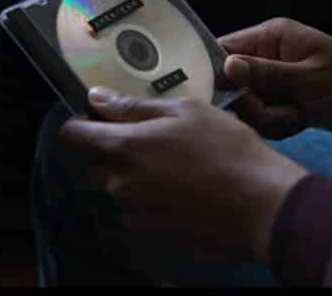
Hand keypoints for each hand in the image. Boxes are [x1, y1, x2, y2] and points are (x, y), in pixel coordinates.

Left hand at [58, 87, 308, 264]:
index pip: (71, 136)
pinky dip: (152, 197)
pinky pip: (138, 208)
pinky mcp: (152, 233)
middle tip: (154, 137)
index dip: (81, 122)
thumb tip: (96, 98)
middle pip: (94, 162)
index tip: (99, 117)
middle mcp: (119, 184)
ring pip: (118, 186)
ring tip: (178, 164)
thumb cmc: (226, 149)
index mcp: (122, 148)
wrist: (260, 205)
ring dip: (136, 174)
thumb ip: (134, 106)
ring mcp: (134, 212)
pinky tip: (185, 188)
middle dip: (113, 148)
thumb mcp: (185, 111)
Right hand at [219, 17, 331, 137]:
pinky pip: (260, 116)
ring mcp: (268, 76)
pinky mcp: (274, 96)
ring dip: (268, 117)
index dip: (216, 73)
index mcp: (269, 36)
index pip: (223, 48)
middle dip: (254, 105)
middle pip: (230, 83)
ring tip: (297, 115)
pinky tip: (299, 119)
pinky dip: (277, 124)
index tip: (229, 96)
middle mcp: (263, 54)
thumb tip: (227, 66)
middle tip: (284, 111)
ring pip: (245, 104)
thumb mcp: (307, 79)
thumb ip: (266, 73)